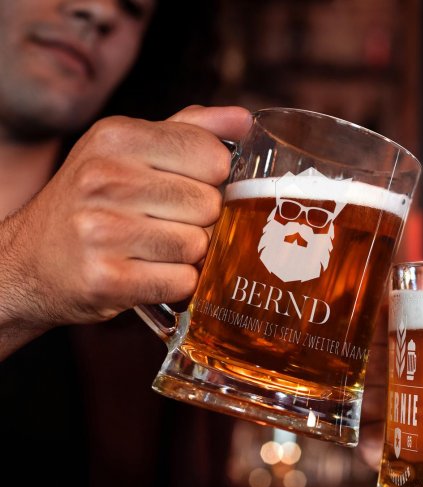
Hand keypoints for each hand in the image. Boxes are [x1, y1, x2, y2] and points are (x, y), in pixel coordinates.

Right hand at [0, 105, 251, 353]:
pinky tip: (148, 273)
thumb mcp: (128, 151)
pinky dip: (175, 283)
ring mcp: (102, 230)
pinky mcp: (106, 278)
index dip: (212, 179)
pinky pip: (182, 282)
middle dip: (198, 220)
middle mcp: (104, 179)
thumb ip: (187, 130)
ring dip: (186, 254)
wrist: (31, 261)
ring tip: (153, 249)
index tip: (188, 186)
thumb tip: (243, 120)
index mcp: (116, 137)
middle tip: (164, 224)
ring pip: (198, 245)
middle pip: (208, 204)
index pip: (213, 156)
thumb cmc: (92, 203)